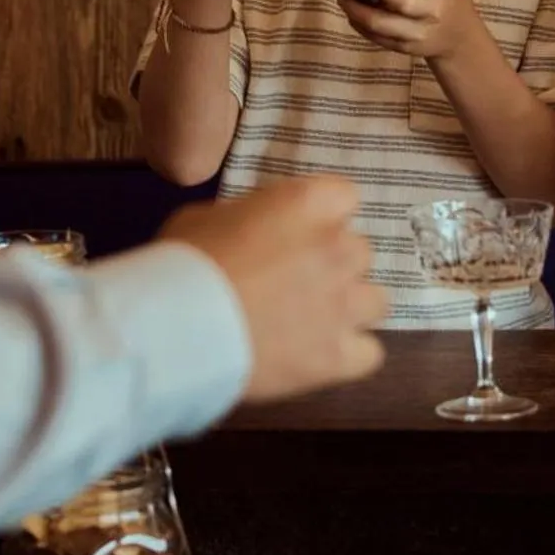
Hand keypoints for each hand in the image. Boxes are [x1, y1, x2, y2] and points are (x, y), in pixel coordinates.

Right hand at [159, 176, 387, 404]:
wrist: (179, 330)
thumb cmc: (184, 263)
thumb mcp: (208, 218)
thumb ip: (249, 218)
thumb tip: (256, 231)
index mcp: (307, 204)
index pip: (344, 197)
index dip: (321, 215)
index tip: (298, 231)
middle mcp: (338, 249)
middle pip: (359, 251)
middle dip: (332, 263)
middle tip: (295, 281)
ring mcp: (345, 304)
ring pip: (376, 301)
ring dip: (349, 308)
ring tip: (313, 322)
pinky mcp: (340, 355)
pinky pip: (370, 353)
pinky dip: (348, 355)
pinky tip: (319, 357)